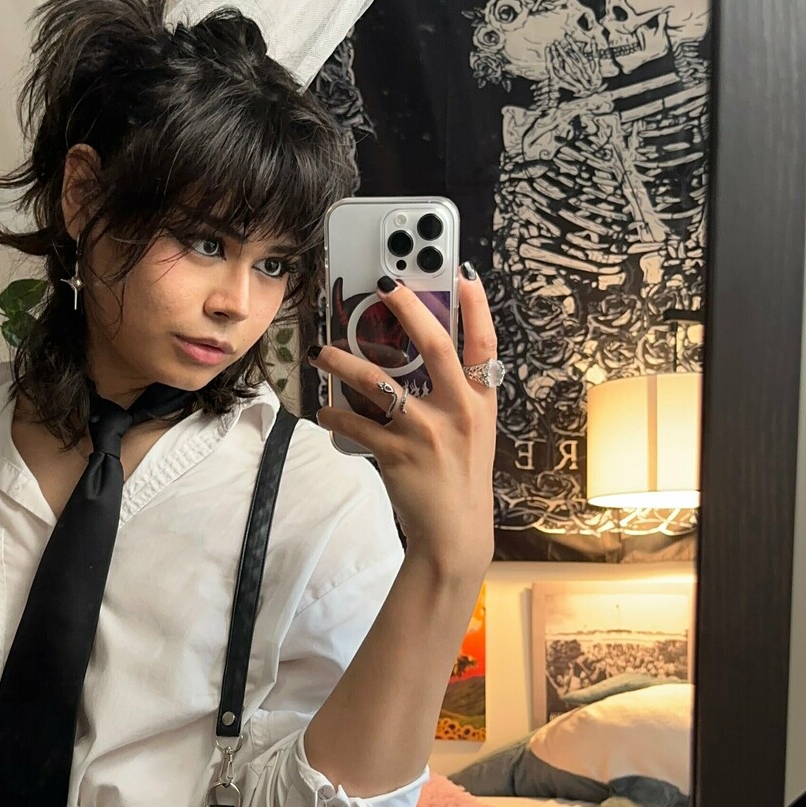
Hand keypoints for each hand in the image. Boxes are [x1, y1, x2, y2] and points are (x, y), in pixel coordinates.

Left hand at [312, 269, 497, 575]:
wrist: (454, 531)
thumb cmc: (460, 476)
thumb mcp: (473, 431)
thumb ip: (456, 395)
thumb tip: (421, 358)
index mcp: (480, 400)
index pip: (484, 344)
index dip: (476, 307)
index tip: (464, 274)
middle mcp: (458, 411)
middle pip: (434, 347)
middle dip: (408, 309)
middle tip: (383, 285)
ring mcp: (427, 432)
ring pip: (379, 383)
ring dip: (344, 363)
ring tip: (322, 353)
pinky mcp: (397, 454)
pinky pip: (356, 425)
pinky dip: (334, 417)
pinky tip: (323, 412)